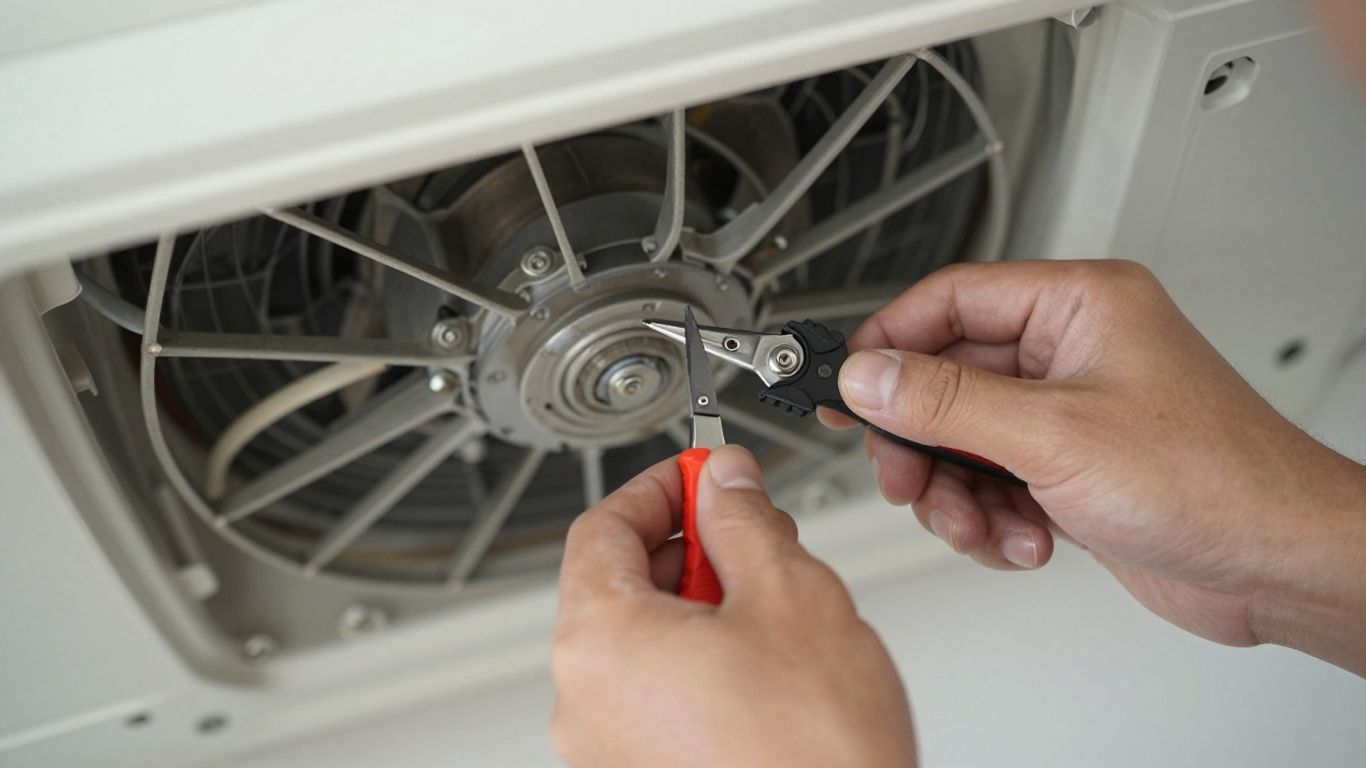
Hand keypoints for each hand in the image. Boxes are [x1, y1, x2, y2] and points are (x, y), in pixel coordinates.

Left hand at [550, 446, 916, 767]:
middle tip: (750, 532)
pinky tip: (761, 664)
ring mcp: (607, 751)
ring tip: (771, 606)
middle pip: (616, 585)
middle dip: (686, 547)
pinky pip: (653, 696)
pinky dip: (695, 662)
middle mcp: (584, 702)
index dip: (658, 488)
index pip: (602, 528)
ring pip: (639, 643)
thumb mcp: (790, 597)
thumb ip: (745, 522)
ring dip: (696, 605)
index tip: (701, 474)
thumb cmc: (813, 756)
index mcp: (600, 642)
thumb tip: (725, 483)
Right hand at [822, 259, 1365, 671]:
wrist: (1277, 566)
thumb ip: (947, 402)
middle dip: (922, 440)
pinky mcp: (1070, 469)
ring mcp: (1069, 414)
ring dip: (958, 493)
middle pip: (946, 379)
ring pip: (963, 440)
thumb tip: (869, 375)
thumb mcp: (1054, 435)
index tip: (849, 387)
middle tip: (906, 477)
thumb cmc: (1213, 481)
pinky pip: (993, 483)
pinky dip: (992, 519)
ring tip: (980, 524)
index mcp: (1078, 307)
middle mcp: (1071, 353)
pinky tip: (1023, 543)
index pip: (951, 299)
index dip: (890, 341)